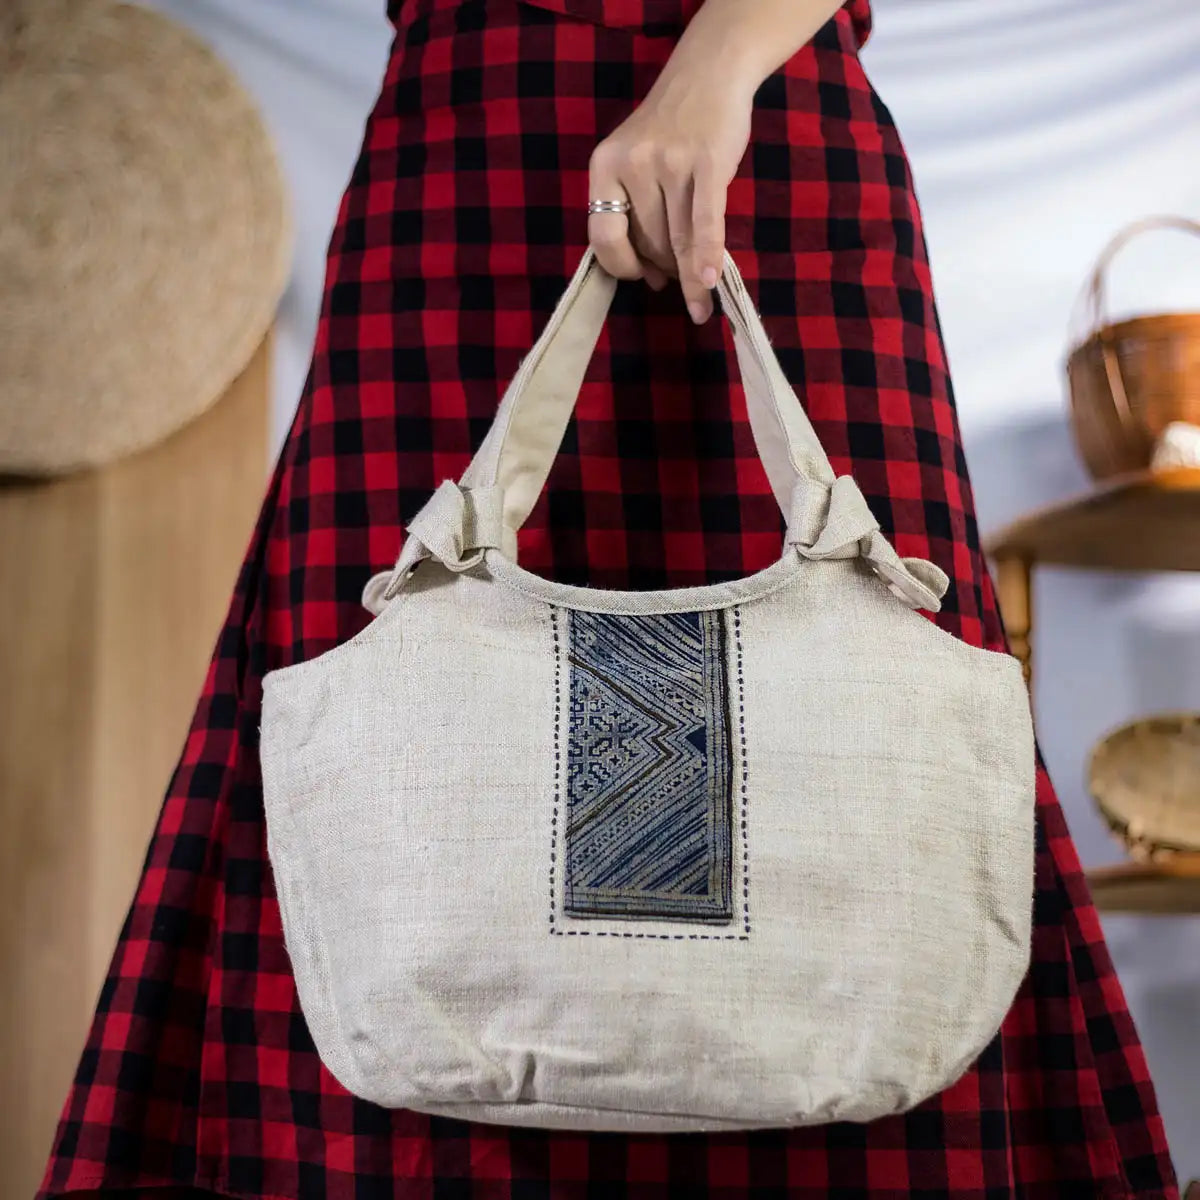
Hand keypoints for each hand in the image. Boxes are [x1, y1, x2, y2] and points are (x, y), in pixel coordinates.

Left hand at [587, 68, 754, 323]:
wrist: (708, 74)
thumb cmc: (671, 129)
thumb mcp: (634, 163)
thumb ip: (635, 214)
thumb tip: (653, 278)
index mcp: (604, 167)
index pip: (603, 236)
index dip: (623, 266)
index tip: (643, 276)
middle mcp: (632, 164)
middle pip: (647, 241)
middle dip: (666, 268)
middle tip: (682, 280)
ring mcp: (668, 162)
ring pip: (676, 238)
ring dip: (690, 273)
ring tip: (700, 294)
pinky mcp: (706, 162)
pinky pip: (704, 222)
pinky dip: (707, 256)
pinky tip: (710, 282)